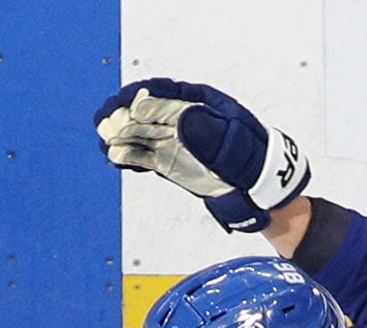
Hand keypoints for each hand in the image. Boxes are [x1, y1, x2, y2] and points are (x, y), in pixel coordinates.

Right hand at [93, 79, 310, 234]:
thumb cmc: (254, 165)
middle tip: (106, 125)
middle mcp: (185, 119)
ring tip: (105, 142)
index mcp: (204, 105)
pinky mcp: (171, 162)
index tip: (128, 103)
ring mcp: (176, 141)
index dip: (145, 95)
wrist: (262, 194)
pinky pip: (146, 155)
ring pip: (143, 133)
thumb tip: (184, 117)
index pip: (169, 93)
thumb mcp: (237, 149)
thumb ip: (212, 136)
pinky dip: (130, 156)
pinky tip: (114, 157)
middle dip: (126, 115)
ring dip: (122, 136)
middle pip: (149, 112)